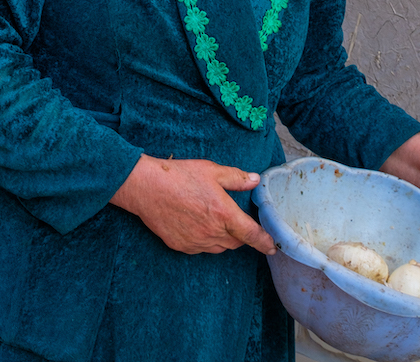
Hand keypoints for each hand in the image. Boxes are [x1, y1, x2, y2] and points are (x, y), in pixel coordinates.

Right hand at [109, 155, 275, 255]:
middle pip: (236, 243)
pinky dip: (205, 241)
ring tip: (216, 222)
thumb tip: (255, 180)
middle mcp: (212, 232)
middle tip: (236, 222)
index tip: (272, 247)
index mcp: (224, 214)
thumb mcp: (212, 171)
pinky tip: (197, 225)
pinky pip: (201, 249)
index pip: (251, 235)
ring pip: (219, 248)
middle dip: (241, 235)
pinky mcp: (181, 246)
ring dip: (224, 239)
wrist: (146, 188)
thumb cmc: (179, 176)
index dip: (264, 242)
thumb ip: (236, 178)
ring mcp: (196, 242)